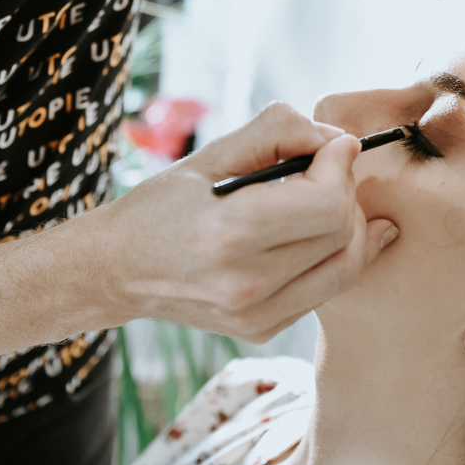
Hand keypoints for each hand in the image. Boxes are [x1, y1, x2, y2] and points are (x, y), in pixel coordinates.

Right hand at [97, 102, 396, 341]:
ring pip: (345, 267)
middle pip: (342, 234)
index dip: (341, 166)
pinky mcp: (262, 331)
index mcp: (228, 234)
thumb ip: (275, 133)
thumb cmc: (160, 206)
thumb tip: (334, 139)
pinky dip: (330, 256)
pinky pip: (325, 290)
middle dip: (345, 192)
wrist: (116, 270)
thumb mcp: (208, 155)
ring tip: (322, 199)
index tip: (334, 145)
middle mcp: (246, 285)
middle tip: (324, 168)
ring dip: (348, 226)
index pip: (326, 203)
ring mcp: (256, 316)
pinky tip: (308, 233)